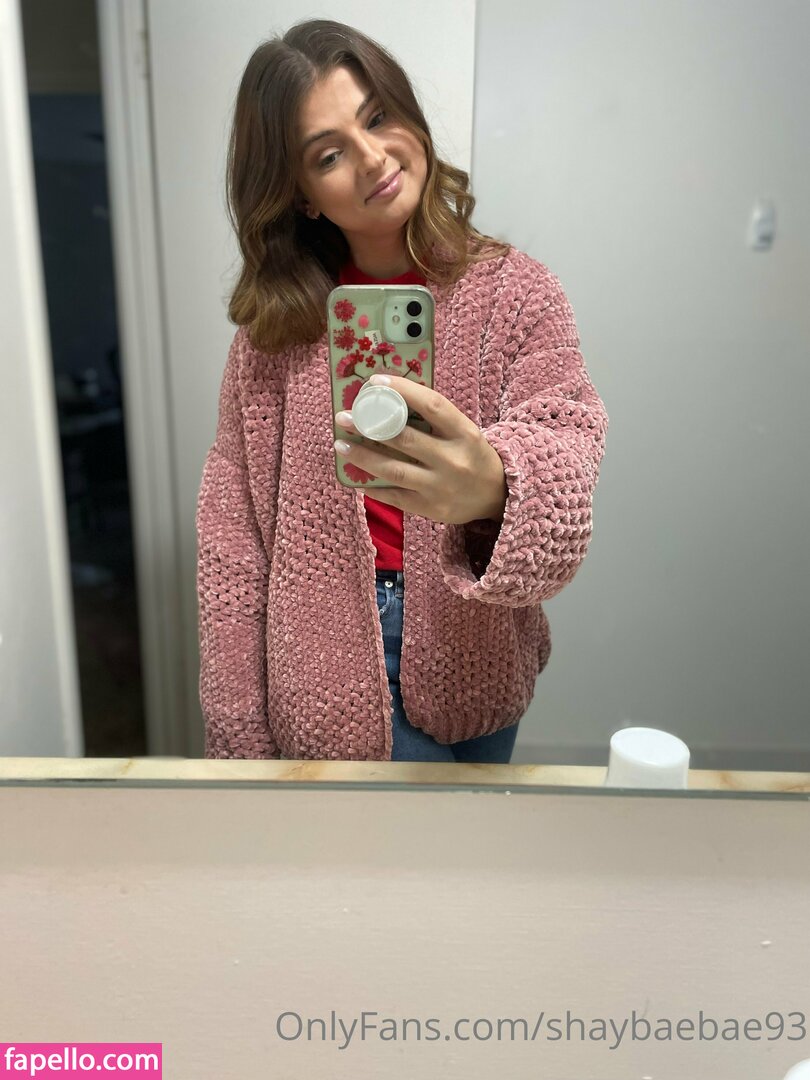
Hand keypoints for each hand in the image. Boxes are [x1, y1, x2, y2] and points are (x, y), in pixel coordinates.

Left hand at [334, 373, 506, 525]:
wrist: (497, 496)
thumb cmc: (471, 455)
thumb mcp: (462, 432)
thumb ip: (434, 419)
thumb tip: (389, 400)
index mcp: (463, 433)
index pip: (431, 405)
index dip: (402, 390)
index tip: (375, 382)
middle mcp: (452, 459)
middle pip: (404, 439)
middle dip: (369, 426)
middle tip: (343, 417)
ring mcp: (440, 486)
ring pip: (393, 469)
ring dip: (363, 456)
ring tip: (341, 445)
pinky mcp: (430, 508)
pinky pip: (394, 496)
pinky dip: (373, 486)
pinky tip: (355, 478)